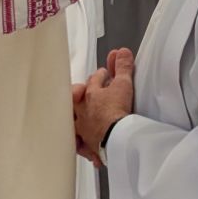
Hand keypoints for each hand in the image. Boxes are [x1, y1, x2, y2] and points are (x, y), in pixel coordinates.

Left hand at [73, 48, 134, 165]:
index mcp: (90, 95)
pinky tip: (85, 146)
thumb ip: (123, 67)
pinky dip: (84, 145)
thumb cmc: (116, 111)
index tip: (104, 74)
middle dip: (83, 93)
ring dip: (78, 118)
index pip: (93, 81)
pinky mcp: (87, 145)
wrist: (115, 137)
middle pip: (78, 98)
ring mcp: (83, 128)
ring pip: (74, 121)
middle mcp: (82, 111)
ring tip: (82, 119)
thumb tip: (122, 52)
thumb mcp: (123, 85)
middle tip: (89, 91)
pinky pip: (82, 145)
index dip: (100, 76)